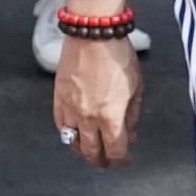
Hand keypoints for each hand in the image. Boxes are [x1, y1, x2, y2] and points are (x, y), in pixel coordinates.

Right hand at [54, 29, 141, 166]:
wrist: (93, 33)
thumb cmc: (117, 55)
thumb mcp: (136, 87)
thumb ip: (133, 115)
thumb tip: (131, 134)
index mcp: (111, 116)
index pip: (115, 151)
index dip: (121, 160)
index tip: (125, 160)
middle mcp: (88, 117)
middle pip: (92, 152)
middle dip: (101, 161)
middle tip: (106, 162)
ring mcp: (70, 109)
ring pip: (73, 143)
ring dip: (83, 151)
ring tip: (90, 152)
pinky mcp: (58, 98)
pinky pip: (60, 126)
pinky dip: (68, 134)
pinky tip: (75, 134)